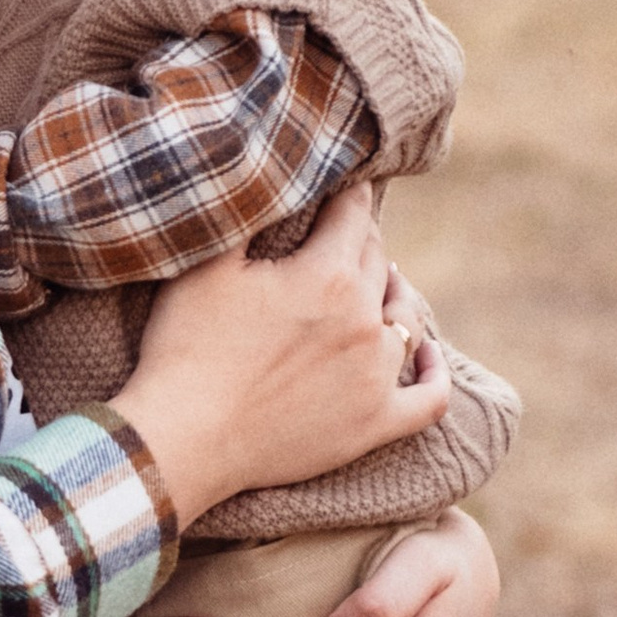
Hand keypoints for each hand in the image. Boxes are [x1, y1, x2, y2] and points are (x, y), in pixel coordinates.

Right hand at [109, 183, 447, 532]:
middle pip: (379, 262)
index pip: (354, 214)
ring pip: (407, 320)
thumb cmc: (185, 348)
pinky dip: (433, 372)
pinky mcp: (374, 424)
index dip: (347, 193)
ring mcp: (375, 376)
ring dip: (393, 297)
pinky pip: (430, 397)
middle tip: (341, 237)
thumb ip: (247, 216)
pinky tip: (426, 356)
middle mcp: (364, 321)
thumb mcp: (206, 265)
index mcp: (327, 275)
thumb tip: (270, 176)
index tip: (343, 183)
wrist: (183, 441)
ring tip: (378, 287)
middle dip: (361, 243)